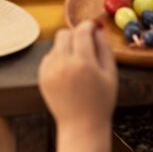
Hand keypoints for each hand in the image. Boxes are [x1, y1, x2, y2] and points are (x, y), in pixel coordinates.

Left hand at [38, 21, 117, 135]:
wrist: (81, 126)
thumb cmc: (101, 101)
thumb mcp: (110, 74)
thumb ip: (105, 48)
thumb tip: (97, 28)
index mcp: (83, 63)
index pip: (81, 31)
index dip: (87, 26)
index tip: (92, 27)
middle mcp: (63, 64)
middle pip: (64, 33)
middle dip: (75, 35)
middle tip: (85, 46)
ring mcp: (49, 71)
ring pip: (56, 45)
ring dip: (66, 48)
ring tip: (78, 66)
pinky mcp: (41, 77)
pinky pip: (48, 57)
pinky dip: (58, 60)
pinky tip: (68, 75)